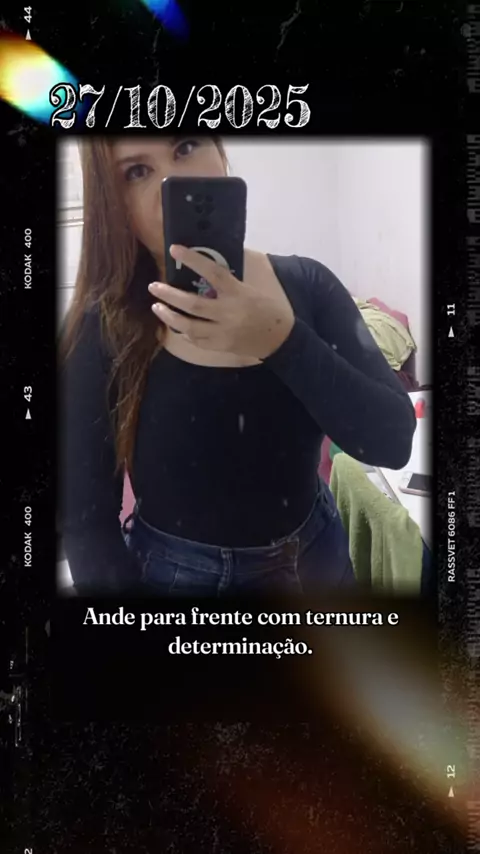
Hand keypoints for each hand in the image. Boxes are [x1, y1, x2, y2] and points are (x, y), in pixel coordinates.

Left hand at [148, 246, 294, 359]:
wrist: (279, 338)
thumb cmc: (266, 310)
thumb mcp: (250, 290)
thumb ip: (228, 284)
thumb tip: (206, 269)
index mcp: (237, 293)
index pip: (212, 272)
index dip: (193, 259)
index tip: (174, 249)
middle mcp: (228, 312)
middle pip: (193, 304)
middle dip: (170, 295)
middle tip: (154, 287)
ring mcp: (223, 332)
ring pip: (190, 326)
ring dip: (170, 316)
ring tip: (157, 307)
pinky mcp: (221, 346)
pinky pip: (197, 340)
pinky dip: (184, 332)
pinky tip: (176, 324)